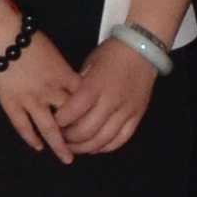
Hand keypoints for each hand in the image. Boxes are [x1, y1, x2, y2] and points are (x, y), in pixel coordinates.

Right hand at [0, 29, 84, 158]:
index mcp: (63, 75)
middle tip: (87, 145)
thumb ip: (62, 70)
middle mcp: (50, 91)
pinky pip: (23, 126)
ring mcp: (30, 99)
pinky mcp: (11, 103)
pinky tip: (38, 147)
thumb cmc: (26, 37)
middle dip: (79, 133)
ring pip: (49, 128)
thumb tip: (70, 82)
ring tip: (67, 158)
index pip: (84, 100)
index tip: (97, 122)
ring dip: (59, 145)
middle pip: (71, 117)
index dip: (92, 112)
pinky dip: (31, 138)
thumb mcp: (52, 52)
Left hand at [52, 41, 158, 157]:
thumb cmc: (112, 54)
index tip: (53, 123)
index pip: (73, 111)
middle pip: (86, 130)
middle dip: (69, 138)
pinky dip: (105, 147)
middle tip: (61, 138)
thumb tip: (66, 106)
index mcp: (95, 86)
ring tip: (75, 146)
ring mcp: (126, 111)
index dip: (60, 122)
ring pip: (103, 140)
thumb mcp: (89, 64)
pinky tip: (94, 147)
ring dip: (85, 147)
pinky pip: (120, 140)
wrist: (143, 49)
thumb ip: (78, 87)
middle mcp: (111, 101)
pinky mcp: (137, 117)